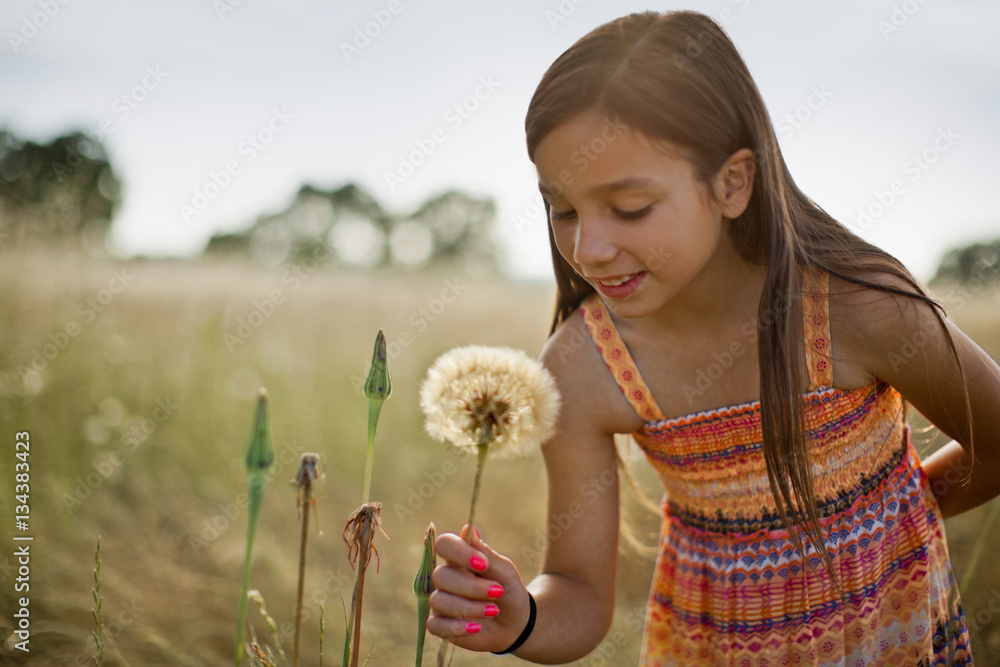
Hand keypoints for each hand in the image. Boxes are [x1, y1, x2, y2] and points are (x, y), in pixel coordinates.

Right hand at [427, 525, 531, 652]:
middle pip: (440, 575)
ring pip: (439, 600)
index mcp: (458, 558)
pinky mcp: (440, 624)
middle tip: (497, 592)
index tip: (483, 564)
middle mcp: (445, 577)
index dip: (459, 553)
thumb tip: (469, 527)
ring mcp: (440, 600)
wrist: (515, 623)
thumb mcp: (504, 572)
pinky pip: (434, 625)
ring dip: (469, 607)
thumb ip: (486, 553)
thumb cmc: (508, 590)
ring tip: (493, 611)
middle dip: (471, 587)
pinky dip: (456, 627)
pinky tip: (476, 627)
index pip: (444, 544)